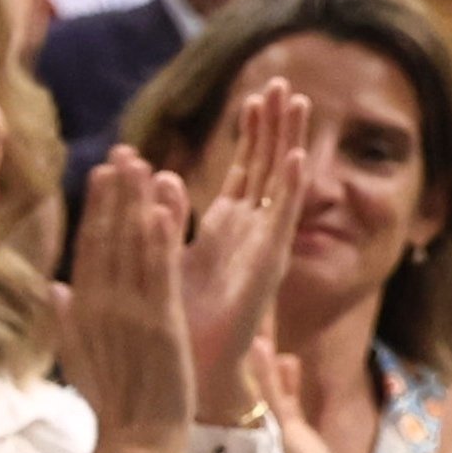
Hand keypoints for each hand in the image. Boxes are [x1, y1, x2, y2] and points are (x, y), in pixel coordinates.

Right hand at [53, 150, 198, 452]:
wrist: (135, 441)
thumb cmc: (112, 404)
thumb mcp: (80, 358)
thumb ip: (66, 319)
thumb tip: (53, 286)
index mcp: (82, 312)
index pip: (89, 248)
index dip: (96, 208)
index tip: (102, 174)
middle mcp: (102, 306)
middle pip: (108, 238)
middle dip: (116, 194)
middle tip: (122, 153)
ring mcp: (132, 314)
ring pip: (133, 248)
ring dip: (138, 204)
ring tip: (144, 166)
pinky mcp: (161, 326)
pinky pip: (160, 274)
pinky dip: (160, 241)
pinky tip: (164, 209)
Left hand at [174, 74, 312, 424]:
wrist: (186, 371)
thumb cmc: (172, 324)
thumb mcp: (159, 258)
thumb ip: (161, 218)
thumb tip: (154, 175)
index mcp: (222, 230)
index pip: (241, 170)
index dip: (248, 134)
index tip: (252, 94)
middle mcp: (248, 234)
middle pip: (266, 167)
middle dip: (272, 125)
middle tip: (280, 81)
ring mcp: (262, 247)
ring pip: (280, 183)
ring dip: (288, 141)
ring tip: (296, 100)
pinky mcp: (267, 266)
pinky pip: (282, 221)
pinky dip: (291, 188)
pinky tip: (297, 155)